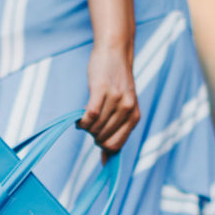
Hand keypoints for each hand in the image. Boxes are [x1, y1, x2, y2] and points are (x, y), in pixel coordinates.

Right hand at [78, 45, 139, 163]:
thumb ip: (116, 132)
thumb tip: (106, 163)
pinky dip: (82, 121)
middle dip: (93, 136)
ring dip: (86, 128)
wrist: (115, 52)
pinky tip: (80, 119)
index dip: (102, 146)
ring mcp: (116, 99)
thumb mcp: (123, 108)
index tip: (97, 138)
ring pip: (95, 128)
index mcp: (134, 116)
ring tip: (85, 120)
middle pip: (103, 139)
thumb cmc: (116, 83)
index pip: (116, 146)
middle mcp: (128, 108)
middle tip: (90, 126)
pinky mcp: (102, 89)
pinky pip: (90, 115)